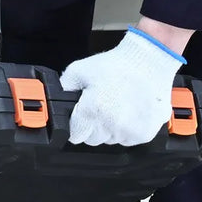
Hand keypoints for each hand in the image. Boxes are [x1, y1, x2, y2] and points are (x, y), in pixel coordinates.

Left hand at [59, 22, 189, 146]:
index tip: (83, 115)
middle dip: (94, 126)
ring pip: (111, 140)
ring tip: (118, 106)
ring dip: (111, 128)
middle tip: (103, 106)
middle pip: (93, 139)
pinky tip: (130, 111)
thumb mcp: (78, 71)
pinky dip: (128, 129)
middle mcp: (111, 124)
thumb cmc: (116, 64)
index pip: (75, 136)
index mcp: (92, 111)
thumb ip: (62, 89)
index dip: (77, 124)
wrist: (150, 60)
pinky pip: (128, 140)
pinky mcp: (145, 133)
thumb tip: (52, 101)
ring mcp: (129, 130)